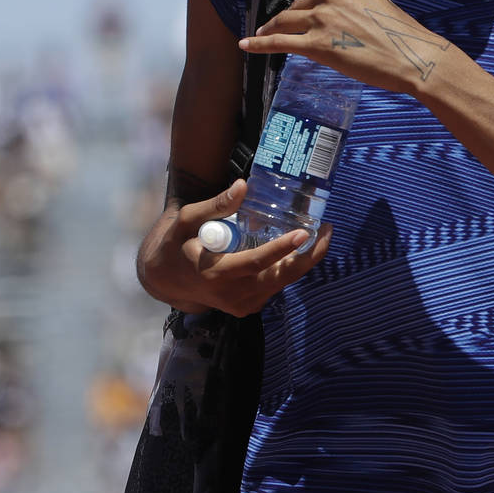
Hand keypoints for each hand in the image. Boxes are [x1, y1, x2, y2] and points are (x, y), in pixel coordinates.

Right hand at [139, 179, 332, 316]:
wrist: (165, 279)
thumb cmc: (177, 243)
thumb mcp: (188, 220)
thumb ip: (216, 205)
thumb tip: (243, 186)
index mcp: (215, 273)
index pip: (255, 263)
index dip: (281, 249)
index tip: (304, 232)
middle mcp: (232, 295)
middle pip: (279, 278)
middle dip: (308, 257)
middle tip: (328, 231)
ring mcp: (242, 304)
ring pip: (281, 283)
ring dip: (303, 261)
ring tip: (322, 233)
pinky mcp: (248, 307)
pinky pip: (275, 287)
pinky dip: (289, 269)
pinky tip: (301, 248)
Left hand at [239, 0, 452, 92]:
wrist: (412, 55)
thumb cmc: (399, 33)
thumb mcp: (372, 0)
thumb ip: (346, 1)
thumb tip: (324, 13)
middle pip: (296, 4)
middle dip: (287, 16)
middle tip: (276, 26)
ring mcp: (322, 17)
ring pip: (284, 22)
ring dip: (270, 29)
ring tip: (260, 35)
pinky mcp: (317, 44)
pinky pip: (280, 42)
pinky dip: (260, 44)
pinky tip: (247, 46)